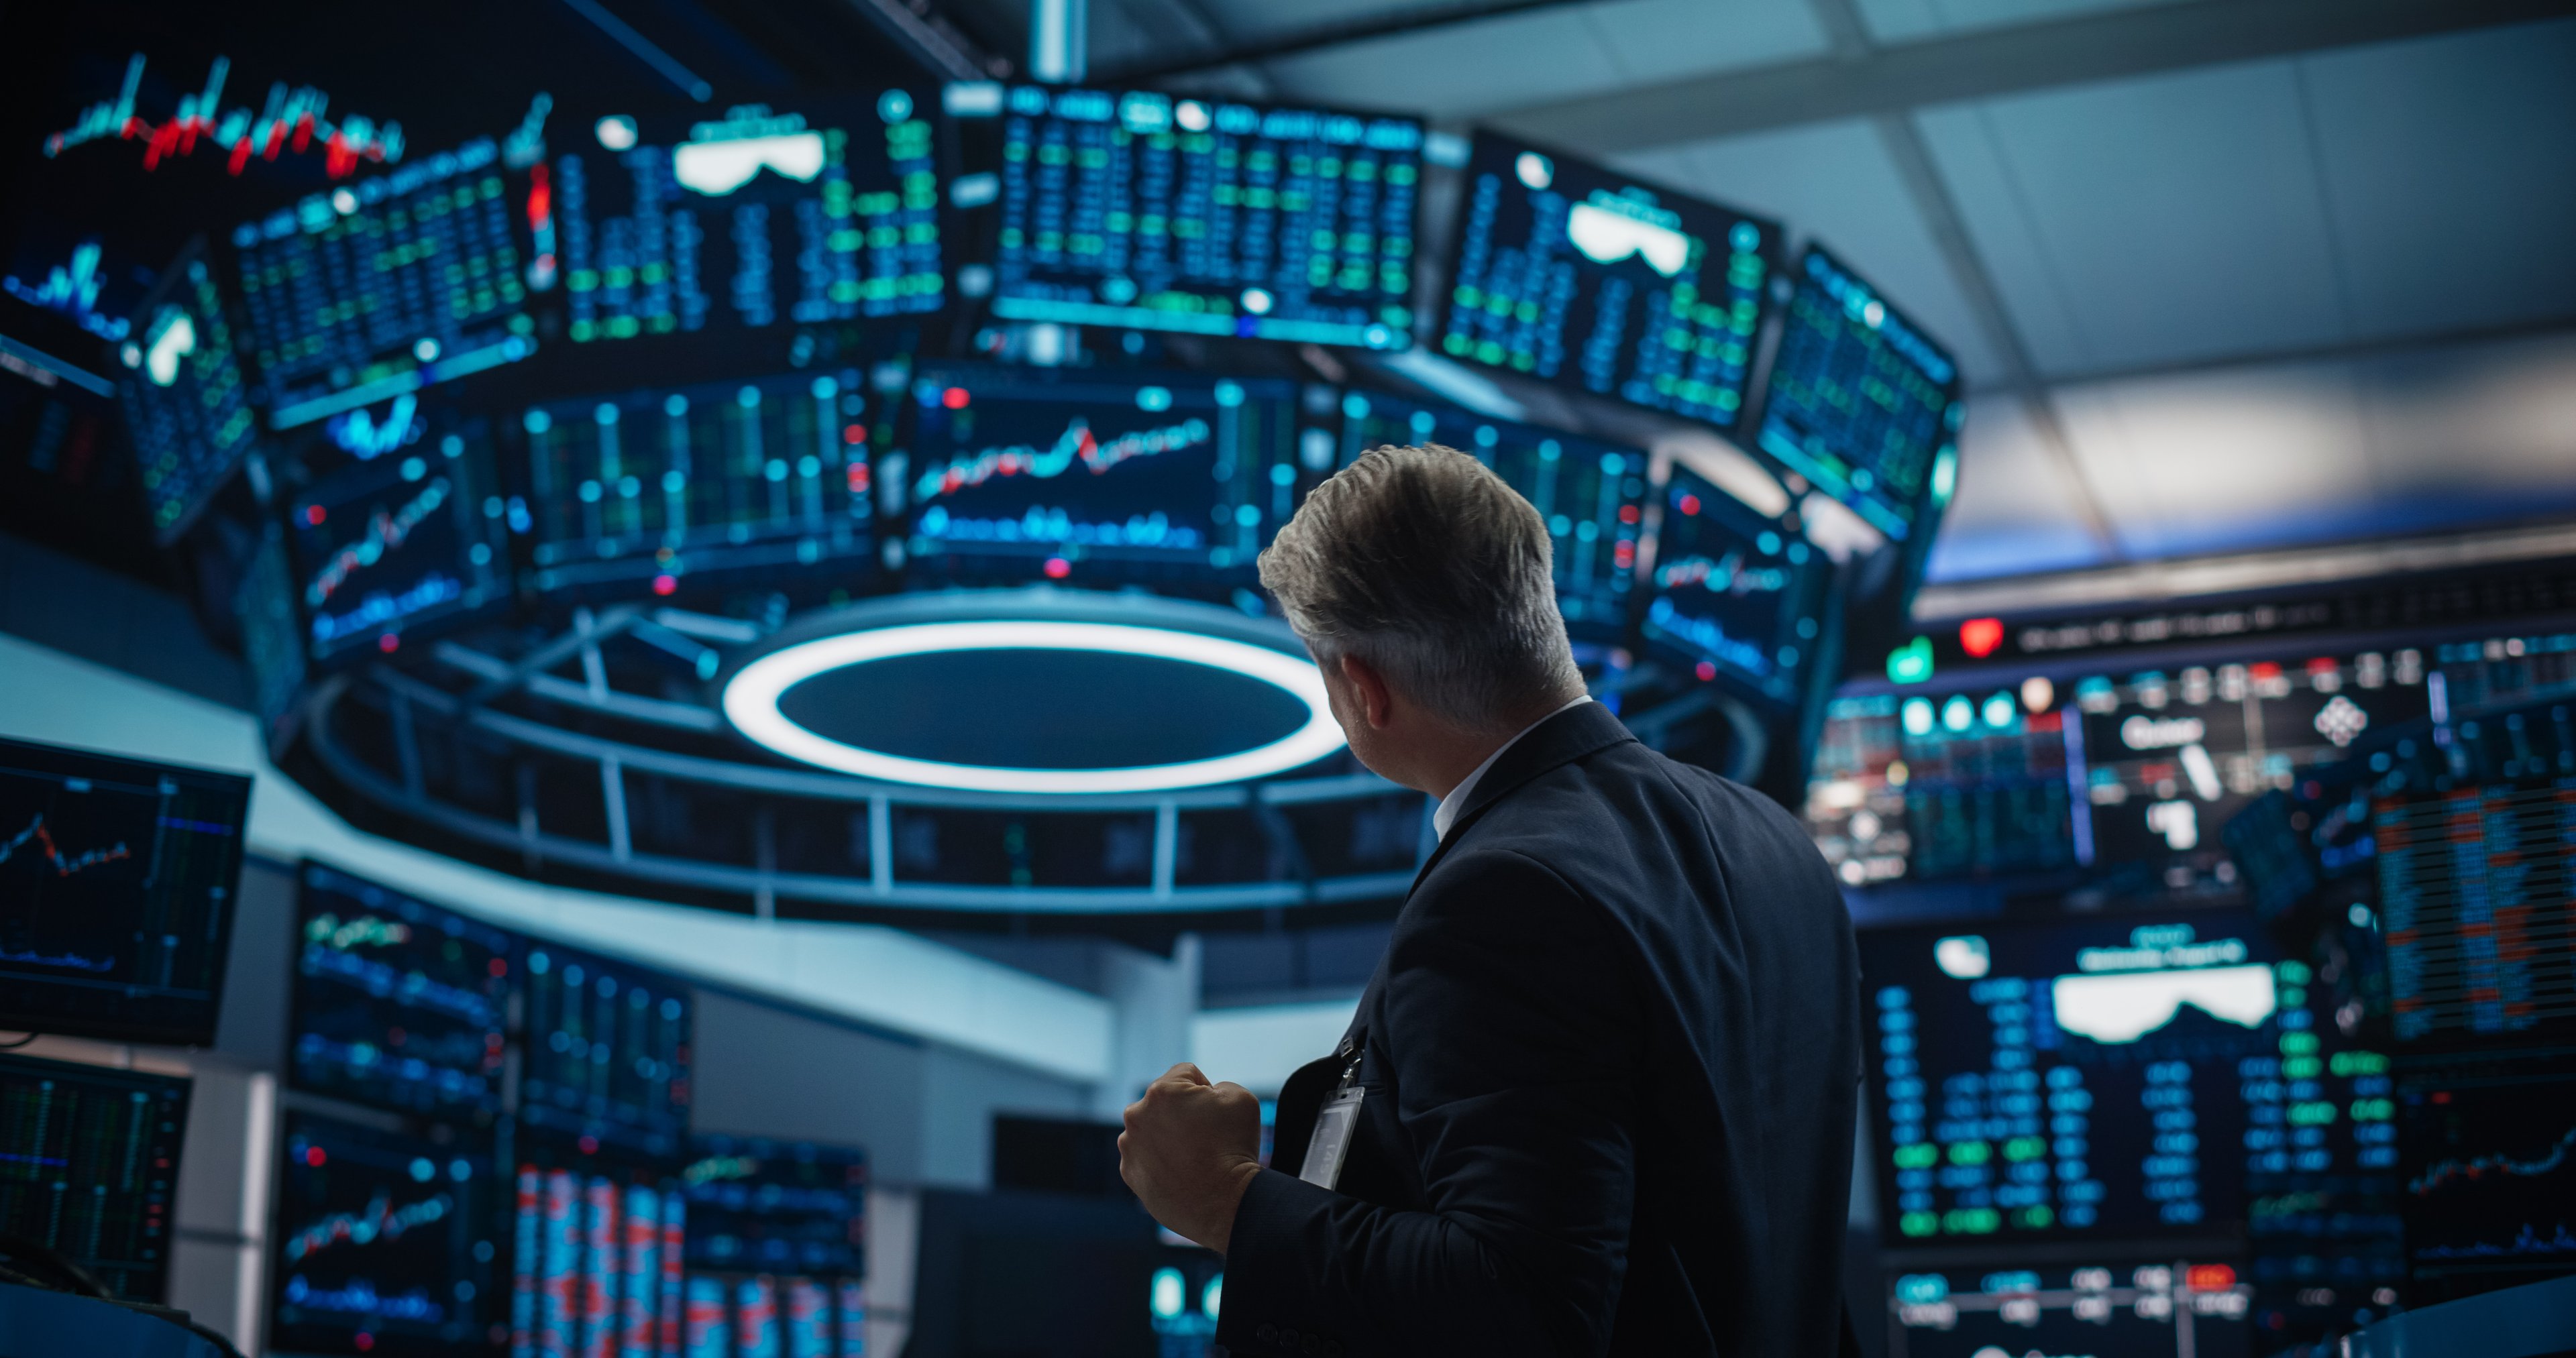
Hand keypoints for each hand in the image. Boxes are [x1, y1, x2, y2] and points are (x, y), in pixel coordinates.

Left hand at [1119, 1062, 1262, 1252]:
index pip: (1187, 1075)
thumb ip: (1219, 1085)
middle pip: (1165, 1102)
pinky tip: (1182, 1173)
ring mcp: (1130, 1146)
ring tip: (1193, 1158)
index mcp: (1161, 1091)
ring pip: (1153, 1129)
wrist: (1225, 1203)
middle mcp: (1136, 1115)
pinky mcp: (1130, 1173)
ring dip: (1168, 1136)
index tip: (1217, 1115)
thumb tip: (1206, 1096)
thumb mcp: (1241, 1097)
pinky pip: (1146, 1156)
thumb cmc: (1234, 1148)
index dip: (1208, 1091)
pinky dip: (1161, 1161)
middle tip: (1206, 1137)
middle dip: (1183, 1112)